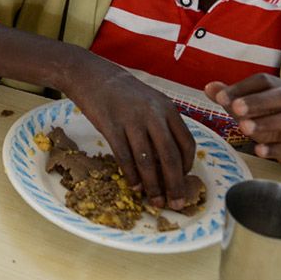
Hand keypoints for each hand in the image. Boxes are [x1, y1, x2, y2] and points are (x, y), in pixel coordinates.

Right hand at [62, 53, 195, 209]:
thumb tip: (170, 161)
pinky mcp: (111, 126)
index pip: (187, 143)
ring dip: (152, 185)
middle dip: (175, 184)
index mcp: (167, 108)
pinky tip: (133, 186)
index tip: (184, 180)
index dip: (188, 167)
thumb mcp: (151, 102)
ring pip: (147, 161)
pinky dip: (131, 175)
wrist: (92, 76)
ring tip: (154, 201)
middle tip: (176, 203)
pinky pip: (124, 157)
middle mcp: (153, 114)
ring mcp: (131, 120)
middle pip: (170, 156)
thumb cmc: (123, 93)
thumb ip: (163, 126)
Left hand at [205, 74, 280, 176]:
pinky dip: (278, 149)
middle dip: (257, 101)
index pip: (263, 81)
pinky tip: (259, 151)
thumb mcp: (250, 111)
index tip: (220, 98)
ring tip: (243, 128)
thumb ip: (231, 99)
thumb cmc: (270, 123)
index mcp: (280, 88)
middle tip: (235, 109)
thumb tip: (209, 87)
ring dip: (267, 122)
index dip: (241, 87)